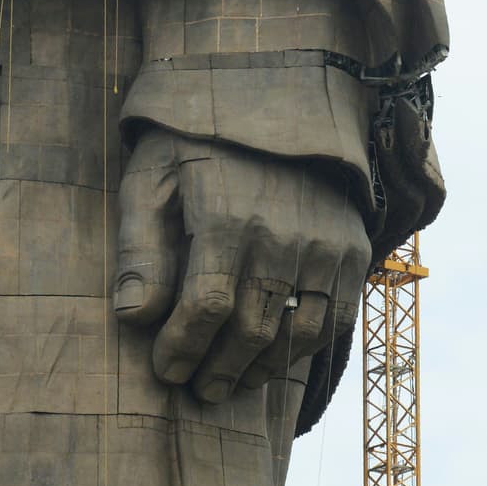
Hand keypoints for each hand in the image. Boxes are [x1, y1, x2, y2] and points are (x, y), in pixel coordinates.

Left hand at [114, 130, 370, 403]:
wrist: (276, 98)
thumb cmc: (196, 144)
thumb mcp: (151, 180)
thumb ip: (139, 249)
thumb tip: (133, 318)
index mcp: (227, 215)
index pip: (206, 308)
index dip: (182, 349)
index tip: (165, 370)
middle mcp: (283, 234)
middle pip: (252, 330)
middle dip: (217, 369)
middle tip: (195, 388)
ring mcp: (326, 243)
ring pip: (297, 335)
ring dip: (261, 370)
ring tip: (230, 382)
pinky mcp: (353, 248)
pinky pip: (336, 319)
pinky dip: (304, 350)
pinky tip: (273, 359)